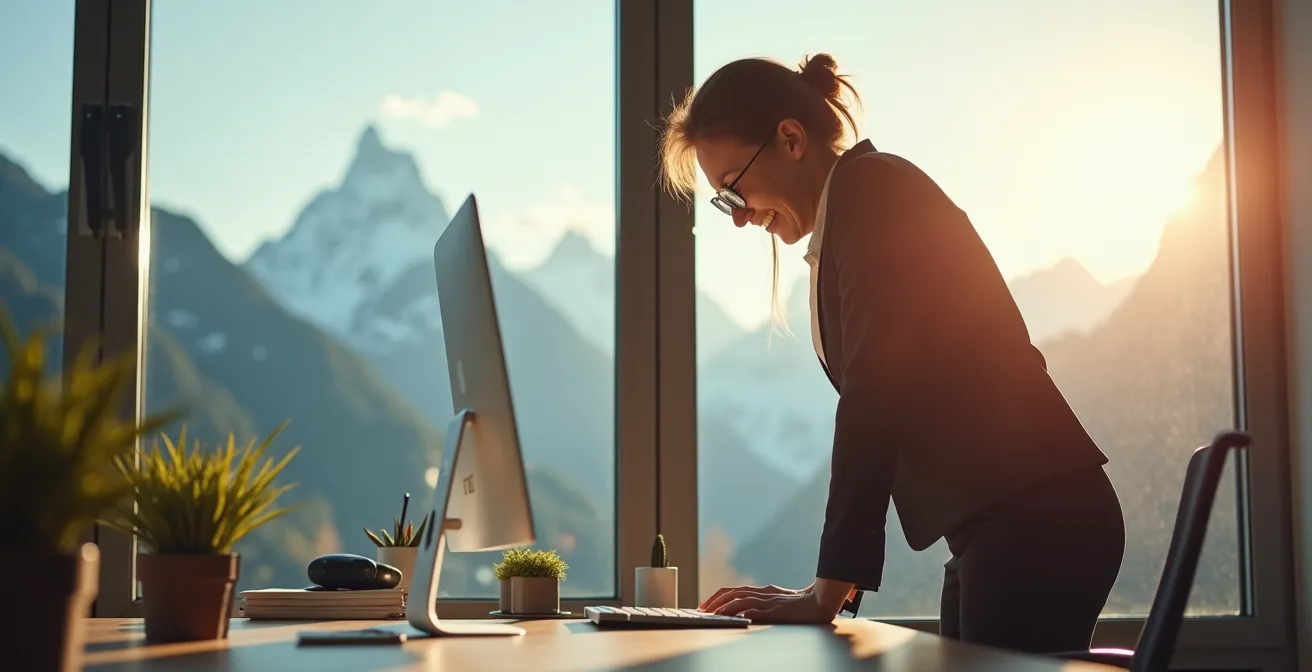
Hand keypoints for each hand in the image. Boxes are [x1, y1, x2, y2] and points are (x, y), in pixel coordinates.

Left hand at [698, 583, 836, 623]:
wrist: (820, 602)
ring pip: (742, 599)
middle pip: (734, 593)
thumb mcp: (778, 602)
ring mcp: (770, 601)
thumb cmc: (801, 604)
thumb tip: (746, 610)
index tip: (706, 605)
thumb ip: (764, 603)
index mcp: (763, 591)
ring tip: (712, 613)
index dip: (718, 596)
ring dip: (725, 606)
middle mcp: (763, 593)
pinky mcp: (777, 610)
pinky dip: (744, 611)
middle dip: (716, 601)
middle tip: (702, 609)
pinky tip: (734, 615)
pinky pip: (757, 609)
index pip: (734, 590)